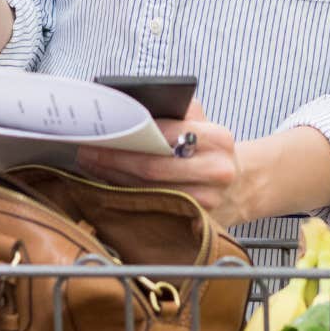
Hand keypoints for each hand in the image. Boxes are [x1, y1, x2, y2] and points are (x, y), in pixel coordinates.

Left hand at [74, 102, 259, 227]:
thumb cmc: (212, 150)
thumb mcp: (203, 123)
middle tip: (87, 149)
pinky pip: (153, 209)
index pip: (166, 133)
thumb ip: (175, 112)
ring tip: (91, 163)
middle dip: (114, 158)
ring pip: (149, 192)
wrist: (242, 186)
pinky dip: (127, 196)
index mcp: (217, 139)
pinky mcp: (196, 224)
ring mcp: (208, 202)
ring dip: (114, 178)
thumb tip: (129, 106)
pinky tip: (108, 184)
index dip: (132, 132)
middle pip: (153, 168)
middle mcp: (216, 172)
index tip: (105, 128)